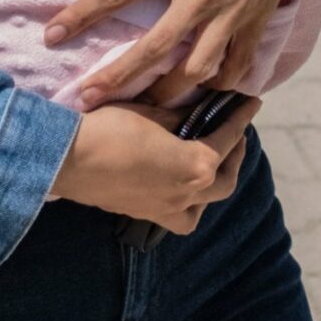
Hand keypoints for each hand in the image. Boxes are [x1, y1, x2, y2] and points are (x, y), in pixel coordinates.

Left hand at [44, 0, 320, 101]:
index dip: (82, 15)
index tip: (53, 35)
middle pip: (153, 48)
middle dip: (118, 77)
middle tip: (89, 98)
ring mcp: (231, 14)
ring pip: (196, 68)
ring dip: (169, 90)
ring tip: (148, 103)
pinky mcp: (256, 23)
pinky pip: (236, 64)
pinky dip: (219, 81)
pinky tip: (203, 89)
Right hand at [48, 97, 260, 233]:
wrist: (69, 159)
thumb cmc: (111, 129)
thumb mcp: (151, 113)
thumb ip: (180, 116)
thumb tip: (196, 113)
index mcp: (196, 166)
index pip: (226, 139)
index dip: (240, 118)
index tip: (251, 104)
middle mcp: (188, 195)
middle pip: (225, 179)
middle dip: (234, 155)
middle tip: (234, 135)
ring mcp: (167, 210)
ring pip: (205, 204)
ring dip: (214, 184)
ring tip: (210, 165)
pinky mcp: (145, 215)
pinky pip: (180, 216)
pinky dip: (188, 205)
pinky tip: (179, 189)